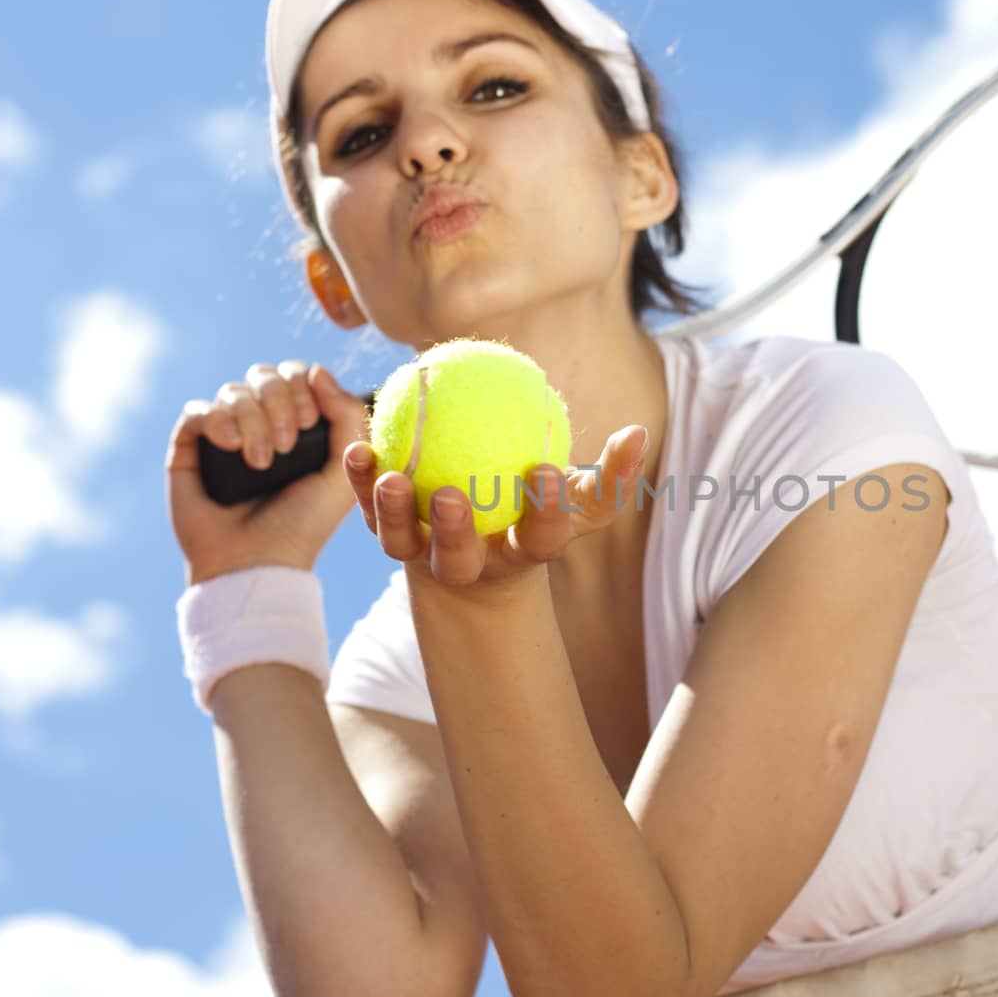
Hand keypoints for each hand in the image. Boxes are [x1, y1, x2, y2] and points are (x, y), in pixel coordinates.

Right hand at [166, 361, 369, 584]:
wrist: (258, 562)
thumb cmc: (305, 523)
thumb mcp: (344, 471)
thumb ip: (349, 417)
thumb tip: (318, 370)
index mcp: (298, 425)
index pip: (297, 375)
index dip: (302, 386)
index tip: (309, 422)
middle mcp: (260, 423)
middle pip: (264, 375)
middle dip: (279, 402)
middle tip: (286, 445)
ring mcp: (224, 434)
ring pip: (232, 391)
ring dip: (252, 419)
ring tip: (261, 463)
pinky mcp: (190, 448)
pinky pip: (198, 410)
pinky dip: (217, 420)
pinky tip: (231, 446)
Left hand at [343, 424, 649, 591]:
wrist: (485, 537)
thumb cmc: (539, 506)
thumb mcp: (578, 495)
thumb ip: (610, 473)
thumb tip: (638, 433)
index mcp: (523, 552)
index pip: (541, 538)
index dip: (544, 512)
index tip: (543, 469)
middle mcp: (472, 563)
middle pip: (461, 560)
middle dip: (456, 535)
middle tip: (452, 494)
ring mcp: (425, 554)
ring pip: (406, 544)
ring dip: (395, 513)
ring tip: (390, 476)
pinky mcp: (390, 537)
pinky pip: (371, 512)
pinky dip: (361, 484)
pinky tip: (359, 448)